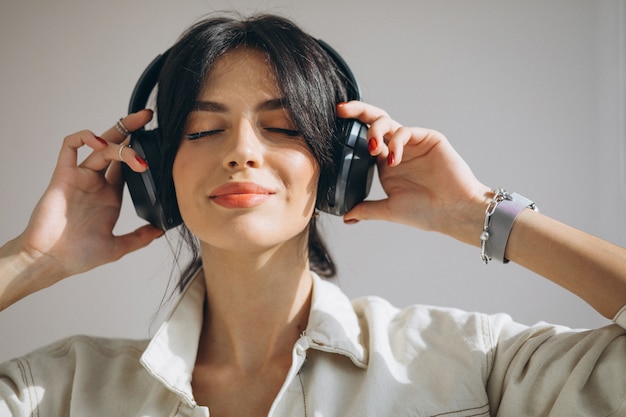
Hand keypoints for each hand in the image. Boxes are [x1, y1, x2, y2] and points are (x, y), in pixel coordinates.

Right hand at [11, 110, 162, 287]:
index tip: (160, 143)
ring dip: (119, 144)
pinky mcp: (63, 175)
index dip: (142, 151)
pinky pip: (70, 146)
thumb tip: (160, 231)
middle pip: (115, 146)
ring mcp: (81, 177)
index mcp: (110, 195)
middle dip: (130, 128)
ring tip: (136, 156)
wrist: (50, 262)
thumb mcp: (117, 247)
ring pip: (100, 146)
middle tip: (147, 116)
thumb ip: (139, 238)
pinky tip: (99, 141)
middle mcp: (96, 182)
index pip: (128, 164)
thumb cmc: (77, 255)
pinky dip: (84, 137)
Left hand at [338, 101, 490, 244]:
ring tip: (374, 149)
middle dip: (357, 111)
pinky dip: (396, 142)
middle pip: (374, 122)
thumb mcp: (390, 210)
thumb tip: (346, 217)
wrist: (454, 212)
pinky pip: (406, 131)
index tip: (333, 127)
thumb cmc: (427, 212)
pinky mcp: (428, 139)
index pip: (364, 140)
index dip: (350, 133)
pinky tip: (393, 159)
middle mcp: (398, 150)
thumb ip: (367, 209)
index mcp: (386, 164)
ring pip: (388, 122)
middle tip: (341, 110)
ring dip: (375, 131)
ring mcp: (412, 143)